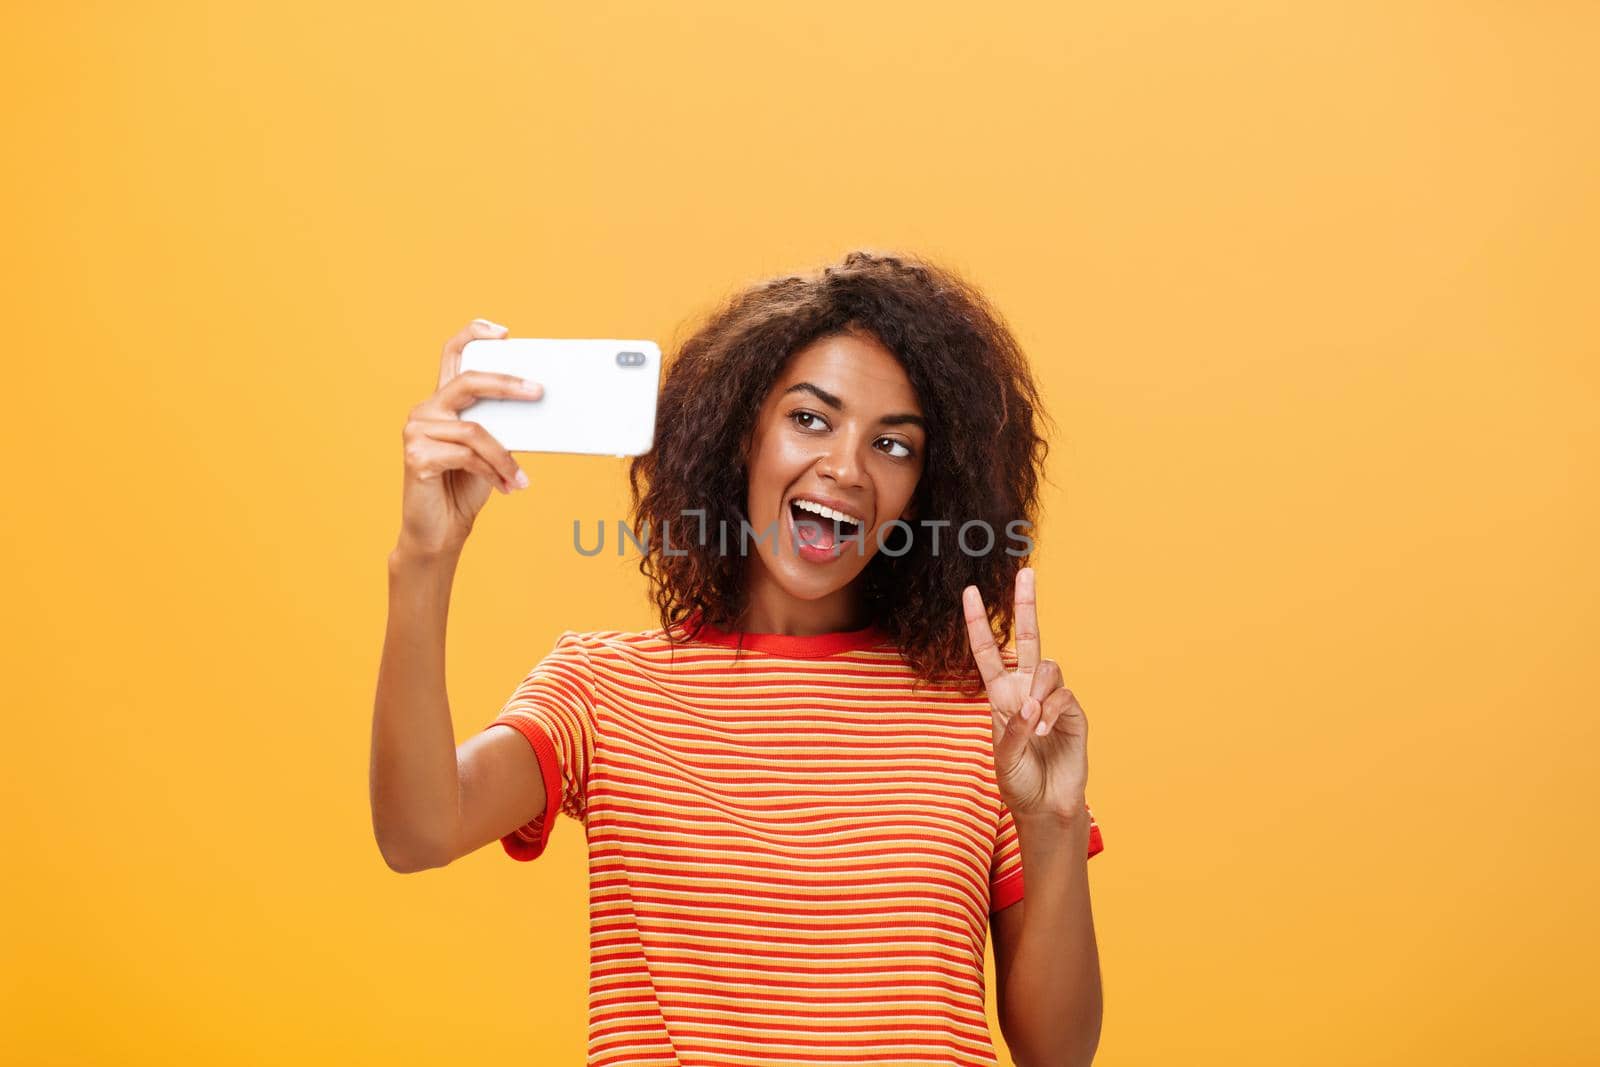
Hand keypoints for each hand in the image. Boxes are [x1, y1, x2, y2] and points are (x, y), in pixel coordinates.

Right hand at [396, 318, 543, 556]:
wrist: (440, 530)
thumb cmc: (464, 487)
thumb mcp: (489, 450)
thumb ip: (500, 425)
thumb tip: (535, 404)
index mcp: (443, 402)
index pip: (453, 354)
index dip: (474, 335)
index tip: (503, 331)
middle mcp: (425, 410)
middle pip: (468, 382)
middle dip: (508, 384)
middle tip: (538, 391)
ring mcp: (416, 431)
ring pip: (475, 431)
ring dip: (505, 457)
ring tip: (521, 478)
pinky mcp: (416, 456)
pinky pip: (467, 456)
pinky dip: (493, 472)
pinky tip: (508, 486)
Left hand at [962, 567, 1088, 821]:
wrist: (1046, 806)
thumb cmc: (1018, 782)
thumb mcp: (1002, 758)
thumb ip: (1011, 730)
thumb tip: (1031, 705)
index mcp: (1001, 696)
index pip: (987, 653)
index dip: (977, 624)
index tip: (968, 592)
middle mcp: (1026, 690)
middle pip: (1028, 638)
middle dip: (1026, 605)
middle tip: (1026, 573)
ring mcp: (1051, 699)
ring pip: (1049, 667)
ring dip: (1040, 690)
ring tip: (1034, 721)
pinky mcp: (1073, 713)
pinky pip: (1064, 695)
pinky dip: (1052, 710)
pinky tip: (1045, 730)